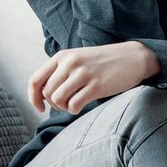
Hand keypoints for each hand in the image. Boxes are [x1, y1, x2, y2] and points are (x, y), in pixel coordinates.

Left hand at [28, 41, 161, 113]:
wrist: (133, 57)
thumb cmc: (104, 62)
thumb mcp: (79, 59)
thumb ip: (61, 71)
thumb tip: (44, 96)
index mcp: (63, 56)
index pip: (35, 80)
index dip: (33, 98)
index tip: (40, 107)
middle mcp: (70, 63)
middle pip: (47, 93)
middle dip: (54, 104)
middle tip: (66, 103)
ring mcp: (83, 74)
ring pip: (58, 100)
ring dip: (64, 107)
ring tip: (75, 103)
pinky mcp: (96, 85)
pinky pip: (74, 105)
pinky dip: (75, 110)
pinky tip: (84, 104)